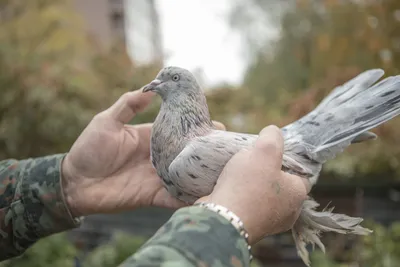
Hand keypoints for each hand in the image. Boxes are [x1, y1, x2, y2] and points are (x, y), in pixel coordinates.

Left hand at [61, 88, 224, 216]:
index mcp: (151, 136)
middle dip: (206, 150)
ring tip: (224, 170)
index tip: (217, 125)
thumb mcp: (106, 121)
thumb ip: (128, 104)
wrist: (75, 182)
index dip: (197, 126)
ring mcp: (158, 176)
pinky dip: (190, 197)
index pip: (179, 129)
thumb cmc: (88, 149)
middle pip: (187, 153)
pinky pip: (175, 197)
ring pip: (186, 174)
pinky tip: (207, 194)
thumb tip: (151, 88)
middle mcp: (159, 156)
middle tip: (226, 148)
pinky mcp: (153, 195)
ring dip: (202, 173)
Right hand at [195, 125, 309, 243]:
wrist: (222, 219)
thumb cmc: (248, 185)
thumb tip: (272, 131)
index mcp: (297, 195)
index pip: (300, 173)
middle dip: (265, 171)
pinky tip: (227, 186)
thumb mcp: (265, 150)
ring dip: (250, 184)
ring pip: (261, 195)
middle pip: (279, 184)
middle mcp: (286, 213)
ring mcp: (266, 223)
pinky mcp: (247, 226)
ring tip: (236, 171)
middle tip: (251, 160)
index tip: (270, 152)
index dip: (286, 160)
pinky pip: (246, 206)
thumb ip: (272, 137)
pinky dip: (238, 196)